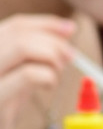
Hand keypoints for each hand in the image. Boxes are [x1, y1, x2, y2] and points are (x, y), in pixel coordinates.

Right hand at [0, 14, 73, 128]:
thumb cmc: (3, 105)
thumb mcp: (18, 73)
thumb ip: (37, 52)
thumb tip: (67, 29)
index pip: (14, 25)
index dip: (46, 24)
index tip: (69, 29)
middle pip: (19, 33)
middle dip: (53, 41)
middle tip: (69, 56)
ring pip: (23, 47)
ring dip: (51, 56)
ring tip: (56, 73)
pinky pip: (29, 75)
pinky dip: (48, 76)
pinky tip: (48, 85)